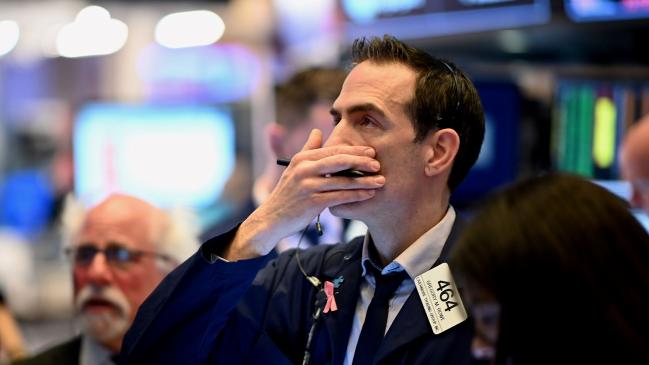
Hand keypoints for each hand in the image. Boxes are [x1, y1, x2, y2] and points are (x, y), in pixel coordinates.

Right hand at [225, 129, 384, 259]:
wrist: (271, 218)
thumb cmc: (287, 194)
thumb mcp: (294, 168)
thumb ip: (308, 149)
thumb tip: (317, 131)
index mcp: (302, 158)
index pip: (333, 150)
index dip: (354, 151)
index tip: (371, 152)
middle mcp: (305, 169)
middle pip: (340, 161)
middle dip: (362, 162)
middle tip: (378, 164)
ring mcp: (308, 186)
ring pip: (343, 180)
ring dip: (365, 181)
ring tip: (381, 181)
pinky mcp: (313, 203)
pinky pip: (341, 197)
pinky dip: (357, 195)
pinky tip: (369, 195)